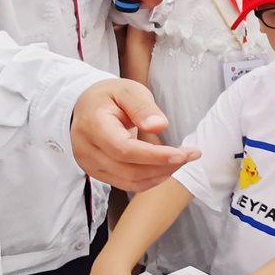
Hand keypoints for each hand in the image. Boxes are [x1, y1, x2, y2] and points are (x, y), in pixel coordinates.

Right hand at [70, 78, 200, 191]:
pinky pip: (126, 184)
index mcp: (93, 125)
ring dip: (160, 175)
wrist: (85, 106)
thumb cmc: (109, 96)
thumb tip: (159, 126)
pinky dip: (149, 179)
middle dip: (164, 166)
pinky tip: (164, 168)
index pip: (125, 149)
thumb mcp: (127, 90)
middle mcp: (86, 149)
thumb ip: (142, 107)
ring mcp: (89, 165)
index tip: (182, 154)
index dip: (155, 156)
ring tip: (180, 160)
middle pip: (129, 169)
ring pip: (129, 181)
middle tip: (189, 155)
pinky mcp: (96, 173)